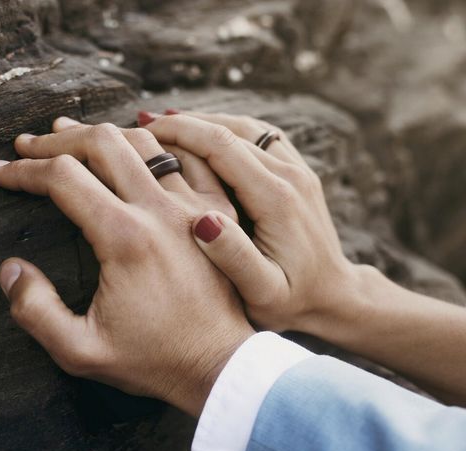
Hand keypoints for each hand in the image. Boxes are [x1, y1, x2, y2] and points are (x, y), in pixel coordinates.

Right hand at [0, 120, 253, 416]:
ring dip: (104, 133)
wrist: (220, 366)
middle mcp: (159, 210)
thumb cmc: (154, 361)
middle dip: (58, 139)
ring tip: (73, 135)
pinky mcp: (216, 214)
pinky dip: (162, 142)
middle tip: (29, 144)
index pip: (63, 177)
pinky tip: (141, 140)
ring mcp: (192, 207)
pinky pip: (191, 158)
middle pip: (103, 143)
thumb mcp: (81, 351)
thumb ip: (36, 311)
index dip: (23, 170)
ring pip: (145, 142)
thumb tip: (9, 269)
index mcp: (124, 237)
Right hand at [141, 110, 359, 333]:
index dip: (180, 132)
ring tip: (166, 124)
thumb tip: (202, 220)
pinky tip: (204, 134)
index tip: (145, 130)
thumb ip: (234, 257)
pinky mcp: (299, 174)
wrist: (335, 297)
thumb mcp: (262, 292)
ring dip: (205, 121)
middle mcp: (291, 176)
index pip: (221, 146)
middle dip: (184, 124)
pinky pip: (260, 137)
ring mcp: (298, 171)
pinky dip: (228, 129)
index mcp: (276, 199)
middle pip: (230, 130)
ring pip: (246, 128)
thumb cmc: (292, 301)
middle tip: (143, 124)